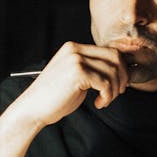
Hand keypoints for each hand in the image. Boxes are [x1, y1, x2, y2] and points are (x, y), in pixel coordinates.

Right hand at [9, 41, 131, 129]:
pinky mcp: (77, 73)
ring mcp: (76, 60)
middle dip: (122, 76)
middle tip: (118, 92)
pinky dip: (107, 96)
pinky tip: (98, 103)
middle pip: (115, 57)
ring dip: (114, 90)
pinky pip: (105, 83)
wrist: (33, 108)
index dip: (121, 68)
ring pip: (112, 71)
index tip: (120, 84)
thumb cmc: (54, 97)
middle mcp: (75, 50)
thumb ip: (92, 69)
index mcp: (74, 47)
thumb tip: (119, 71)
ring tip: (105, 101)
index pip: (110, 51)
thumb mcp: (75, 76)